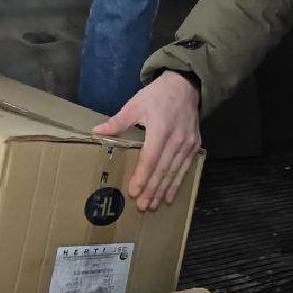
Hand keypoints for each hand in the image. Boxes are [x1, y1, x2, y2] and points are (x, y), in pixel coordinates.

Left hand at [92, 72, 201, 211]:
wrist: (185, 86)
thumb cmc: (157, 95)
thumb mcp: (135, 104)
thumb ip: (118, 121)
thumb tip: (97, 131)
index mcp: (160, 129)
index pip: (150, 158)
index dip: (142, 176)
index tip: (134, 192)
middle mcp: (177, 139)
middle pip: (162, 169)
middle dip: (152, 190)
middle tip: (143, 206)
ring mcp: (188, 144)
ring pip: (174, 172)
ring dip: (164, 191)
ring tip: (154, 205)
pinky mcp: (195, 146)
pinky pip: (185, 168)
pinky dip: (177, 183)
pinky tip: (170, 196)